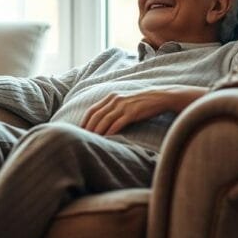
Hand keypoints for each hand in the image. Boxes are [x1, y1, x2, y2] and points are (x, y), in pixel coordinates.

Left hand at [81, 86, 203, 135]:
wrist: (159, 97)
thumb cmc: (140, 103)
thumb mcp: (124, 102)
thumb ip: (112, 109)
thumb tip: (100, 121)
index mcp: (111, 97)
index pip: (92, 110)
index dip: (84, 121)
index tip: (78, 131)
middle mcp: (115, 100)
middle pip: (96, 115)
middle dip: (88, 127)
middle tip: (81, 138)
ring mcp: (123, 106)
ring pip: (105, 120)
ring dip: (97, 131)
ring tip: (91, 140)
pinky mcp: (132, 112)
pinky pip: (118, 123)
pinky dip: (110, 131)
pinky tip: (106, 137)